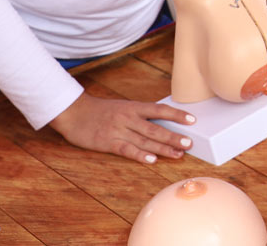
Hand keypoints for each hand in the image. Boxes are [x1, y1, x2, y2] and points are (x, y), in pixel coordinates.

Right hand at [49, 91, 195, 163]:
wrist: (74, 112)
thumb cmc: (100, 110)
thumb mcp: (122, 107)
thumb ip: (139, 114)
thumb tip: (161, 120)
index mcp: (133, 107)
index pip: (160, 110)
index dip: (177, 115)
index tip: (192, 120)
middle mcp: (128, 118)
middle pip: (156, 128)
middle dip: (174, 136)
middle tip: (190, 143)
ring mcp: (119, 131)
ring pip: (145, 140)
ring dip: (162, 148)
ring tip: (178, 154)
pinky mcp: (108, 143)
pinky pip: (127, 150)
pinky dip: (140, 155)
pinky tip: (151, 160)